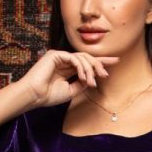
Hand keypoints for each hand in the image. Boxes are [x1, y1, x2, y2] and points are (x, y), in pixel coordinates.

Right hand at [0, 48, 120, 136]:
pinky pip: (74, 58)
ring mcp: (60, 56)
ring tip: (92, 81)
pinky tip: (84, 77)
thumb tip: (93, 79)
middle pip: (87, 57)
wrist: (35, 96)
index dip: (101, 61)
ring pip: (82, 57)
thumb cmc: (49, 95)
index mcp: (67, 68)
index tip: (116, 61)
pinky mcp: (55, 54)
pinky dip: (81, 67)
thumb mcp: (71, 91)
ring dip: (90, 70)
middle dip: (99, 65)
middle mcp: (64, 60)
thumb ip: (82, 83)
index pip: (86, 62)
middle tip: (106, 74)